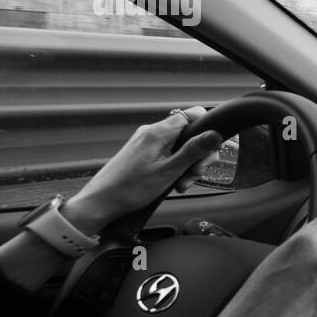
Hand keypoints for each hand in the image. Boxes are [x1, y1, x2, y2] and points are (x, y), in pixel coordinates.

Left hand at [65, 107, 223, 233]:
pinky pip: (167, 154)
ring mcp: (146, 142)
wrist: (101, 202)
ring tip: (180, 185)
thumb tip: (215, 134)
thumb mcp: (169, 171)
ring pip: (179, 147)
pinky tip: (172, 184)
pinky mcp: (142, 152)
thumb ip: (194, 151)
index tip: (210, 149)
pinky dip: (174, 168)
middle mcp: (152, 132)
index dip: (207, 129)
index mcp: (159, 132)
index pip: (193, 115)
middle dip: (197, 156)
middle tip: (194, 176)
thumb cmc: (131, 188)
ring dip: (186, 166)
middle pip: (188, 134)